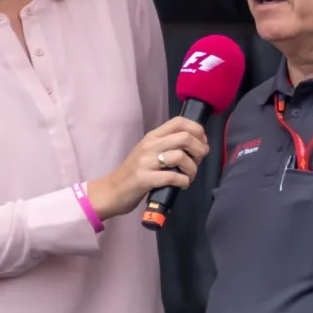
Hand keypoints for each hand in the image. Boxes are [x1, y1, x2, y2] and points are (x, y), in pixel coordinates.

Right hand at [88, 117, 209, 219]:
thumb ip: (167, 145)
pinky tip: (182, 185)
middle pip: (185, 137)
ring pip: (180, 156)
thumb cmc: (134, 172)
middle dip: (199, 149)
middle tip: (199, 161)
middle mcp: (150, 145)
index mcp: (152, 136)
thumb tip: (195, 145)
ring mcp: (146, 162)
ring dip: (192, 168)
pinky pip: (172, 177)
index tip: (202, 143)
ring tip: (189, 176)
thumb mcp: (149, 152)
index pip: (179, 122)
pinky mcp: (144, 179)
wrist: (110, 191)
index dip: (197, 130)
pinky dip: (183, 181)